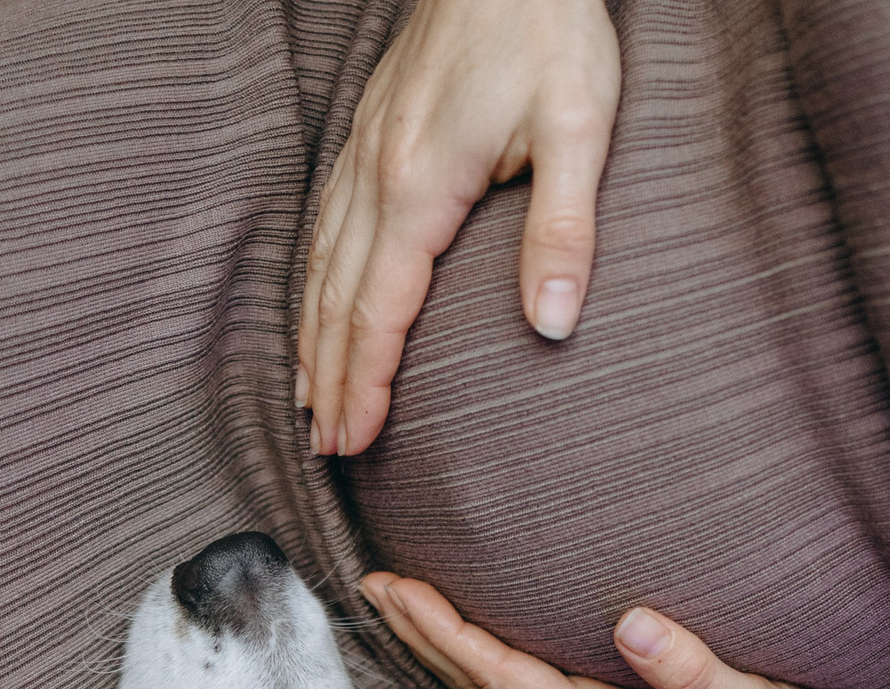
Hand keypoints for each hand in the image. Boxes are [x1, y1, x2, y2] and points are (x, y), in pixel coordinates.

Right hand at [298, 0, 618, 456]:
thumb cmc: (547, 28)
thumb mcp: (579, 127)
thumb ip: (563, 230)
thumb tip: (552, 324)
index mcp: (419, 186)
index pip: (379, 312)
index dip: (364, 384)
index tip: (354, 441)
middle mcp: (376, 175)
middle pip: (338, 300)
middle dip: (330, 379)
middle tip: (327, 446)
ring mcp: (364, 151)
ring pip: (322, 263)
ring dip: (314, 337)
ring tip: (311, 398)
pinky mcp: (370, 132)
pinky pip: (326, 223)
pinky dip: (315, 279)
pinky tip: (318, 301)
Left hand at [361, 575, 839, 688]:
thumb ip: (698, 672)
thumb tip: (636, 624)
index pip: (504, 677)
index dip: (446, 634)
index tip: (399, 590)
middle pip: (479, 688)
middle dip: (421, 638)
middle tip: (370, 584)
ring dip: (439, 653)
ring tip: (397, 608)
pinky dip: (476, 669)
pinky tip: (460, 646)